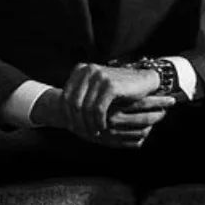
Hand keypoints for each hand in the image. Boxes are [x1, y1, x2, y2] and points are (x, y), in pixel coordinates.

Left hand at [36, 64, 170, 146]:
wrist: (143, 80)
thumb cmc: (118, 88)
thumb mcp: (95, 88)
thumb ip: (81, 95)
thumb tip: (61, 114)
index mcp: (80, 69)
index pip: (65, 97)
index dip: (67, 115)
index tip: (73, 128)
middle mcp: (87, 70)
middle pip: (74, 104)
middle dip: (77, 122)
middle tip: (83, 134)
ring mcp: (99, 76)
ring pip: (85, 109)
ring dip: (89, 125)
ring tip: (94, 133)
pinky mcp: (110, 85)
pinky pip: (98, 110)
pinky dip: (99, 122)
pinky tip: (102, 128)